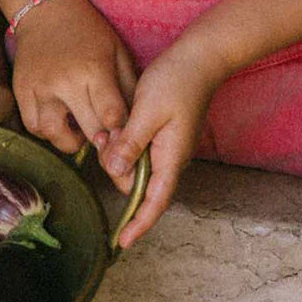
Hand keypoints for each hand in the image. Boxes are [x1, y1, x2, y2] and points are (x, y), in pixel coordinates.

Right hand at [12, 0, 136, 155]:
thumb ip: (128, 89)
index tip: (122, 136)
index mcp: (94, 70)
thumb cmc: (89, 32)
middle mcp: (65, 81)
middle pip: (86, 131)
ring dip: (69, 140)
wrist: (47, 9)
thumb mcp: (117, 52)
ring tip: (78, 129)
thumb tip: (135, 125)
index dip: (120, 134)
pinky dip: (46, 131)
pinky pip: (32, 126)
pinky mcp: (21, 89)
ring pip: (53, 134)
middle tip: (104, 137)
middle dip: (99, 141)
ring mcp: (40, 87)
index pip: (111, 117)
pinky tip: (58, 120)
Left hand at [100, 38, 227, 248]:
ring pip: (137, 166)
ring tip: (105, 133)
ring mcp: (168, 146)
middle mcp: (171, 157)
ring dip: (118, 157)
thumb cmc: (176, 82)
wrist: (199, 58)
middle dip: (117, 174)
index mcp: (171, 158)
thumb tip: (113, 171)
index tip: (122, 242)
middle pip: (141, 185)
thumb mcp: (147, 112)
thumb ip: (130, 143)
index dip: (138, 223)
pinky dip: (123, 145)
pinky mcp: (162, 134)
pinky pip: (139, 150)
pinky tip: (112, 130)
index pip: (155, 202)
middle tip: (102, 142)